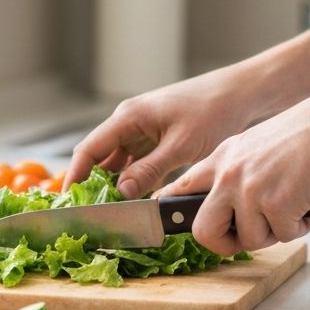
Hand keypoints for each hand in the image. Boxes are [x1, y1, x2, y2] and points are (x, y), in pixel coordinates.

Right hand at [65, 67, 257, 197]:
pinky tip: (138, 200)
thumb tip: (121, 193)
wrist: (241, 94)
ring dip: (116, 185)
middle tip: (92, 215)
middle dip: (94, 185)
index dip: (75, 178)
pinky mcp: (157, 137)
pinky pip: (136, 162)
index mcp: (128, 117)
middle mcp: (129, 121)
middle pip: (100, 158)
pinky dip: (135, 180)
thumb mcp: (181, 146)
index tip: (69, 203)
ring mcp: (143, 129)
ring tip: (113, 212)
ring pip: (118, 162)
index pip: (88, 150)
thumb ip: (149, 170)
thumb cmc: (213, 111)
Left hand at [154, 93, 309, 254]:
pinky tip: (309, 204)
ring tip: (292, 209)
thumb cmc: (308, 132)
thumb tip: (231, 205)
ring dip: (274, 233)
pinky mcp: (276, 204)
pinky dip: (300, 227)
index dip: (173, 211)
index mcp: (221, 157)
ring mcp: (250, 190)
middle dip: (223, 244)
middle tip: (244, 239)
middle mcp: (229, 174)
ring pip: (249, 240)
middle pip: (202, 230)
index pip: (181, 188)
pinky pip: (283, 235)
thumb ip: (237, 170)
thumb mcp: (255, 144)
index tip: (166, 222)